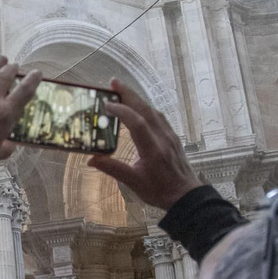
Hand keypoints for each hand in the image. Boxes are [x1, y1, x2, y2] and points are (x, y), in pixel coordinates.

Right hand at [87, 79, 202, 210]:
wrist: (186, 195)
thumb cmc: (160, 191)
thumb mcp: (134, 182)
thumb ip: (113, 169)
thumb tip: (91, 160)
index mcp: (152, 149)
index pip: (137, 123)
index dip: (122, 111)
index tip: (106, 104)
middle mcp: (162, 138)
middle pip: (146, 109)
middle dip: (129, 94)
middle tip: (112, 83)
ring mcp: (169, 135)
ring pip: (153, 110)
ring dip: (137, 99)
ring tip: (122, 91)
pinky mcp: (172, 137)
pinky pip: (159, 116)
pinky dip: (146, 108)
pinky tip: (140, 108)